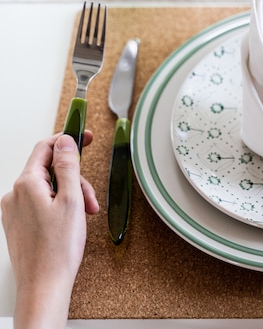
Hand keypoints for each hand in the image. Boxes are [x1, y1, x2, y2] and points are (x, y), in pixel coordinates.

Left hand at [1, 132, 98, 328]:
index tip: (85, 135)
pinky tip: (72, 222)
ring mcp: (15, 209)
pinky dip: (61, 207)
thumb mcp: (72, 200)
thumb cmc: (57, 250)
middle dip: (75, 179)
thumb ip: (68, 166)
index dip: (68, 140)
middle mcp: (16, 194)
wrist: (44, 284)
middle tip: (91, 198)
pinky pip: (42, 203)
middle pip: (50, 170)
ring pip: (49, 188)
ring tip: (84, 216)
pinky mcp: (19, 222)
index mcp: (27, 184)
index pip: (46, 148)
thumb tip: (66, 142)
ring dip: (71, 196)